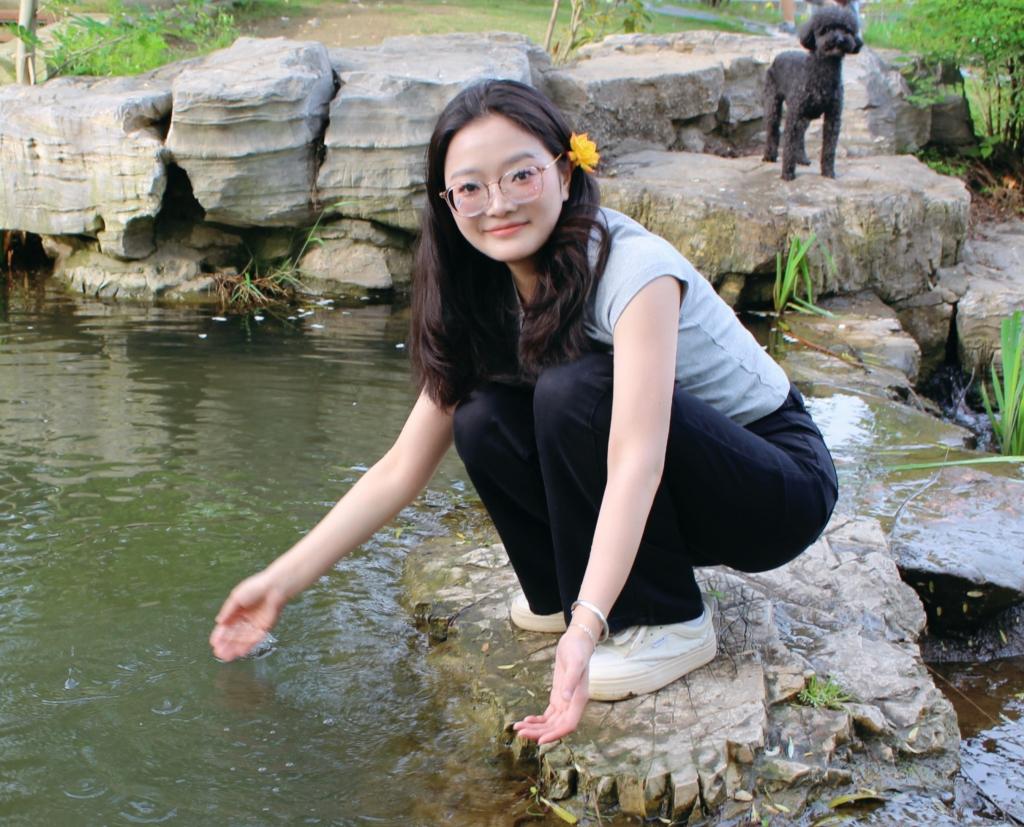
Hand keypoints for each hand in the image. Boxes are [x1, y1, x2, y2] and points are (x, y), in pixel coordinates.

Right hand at [209, 571, 286, 660]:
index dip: (220, 634)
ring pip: (243, 638)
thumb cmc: (256, 587)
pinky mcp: (265, 627)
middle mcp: (246, 617)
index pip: (227, 624)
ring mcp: (255, 623)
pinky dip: (248, 645)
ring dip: (235, 647)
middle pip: (234, 633)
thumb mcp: (236, 597)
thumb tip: (218, 621)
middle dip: (226, 644)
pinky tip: (240, 651)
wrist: (275, 587)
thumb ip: (227, 610)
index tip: (214, 643)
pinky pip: (255, 638)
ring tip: (227, 656)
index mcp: (238, 609)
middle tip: (219, 653)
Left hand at [512, 626, 591, 743]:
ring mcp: (565, 701)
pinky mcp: (558, 696)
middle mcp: (573, 704)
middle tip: (520, 733)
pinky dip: (538, 720)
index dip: (555, 734)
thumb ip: (571, 681)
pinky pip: (549, 715)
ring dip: (536, 728)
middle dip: (539, 732)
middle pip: (556, 727)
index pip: (568, 725)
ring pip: (551, 722)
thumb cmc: (578, 649)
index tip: (540, 741)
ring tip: (518, 728)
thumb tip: (565, 700)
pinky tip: (527, 719)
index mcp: (579, 699)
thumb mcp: (575, 662)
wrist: (577, 640)